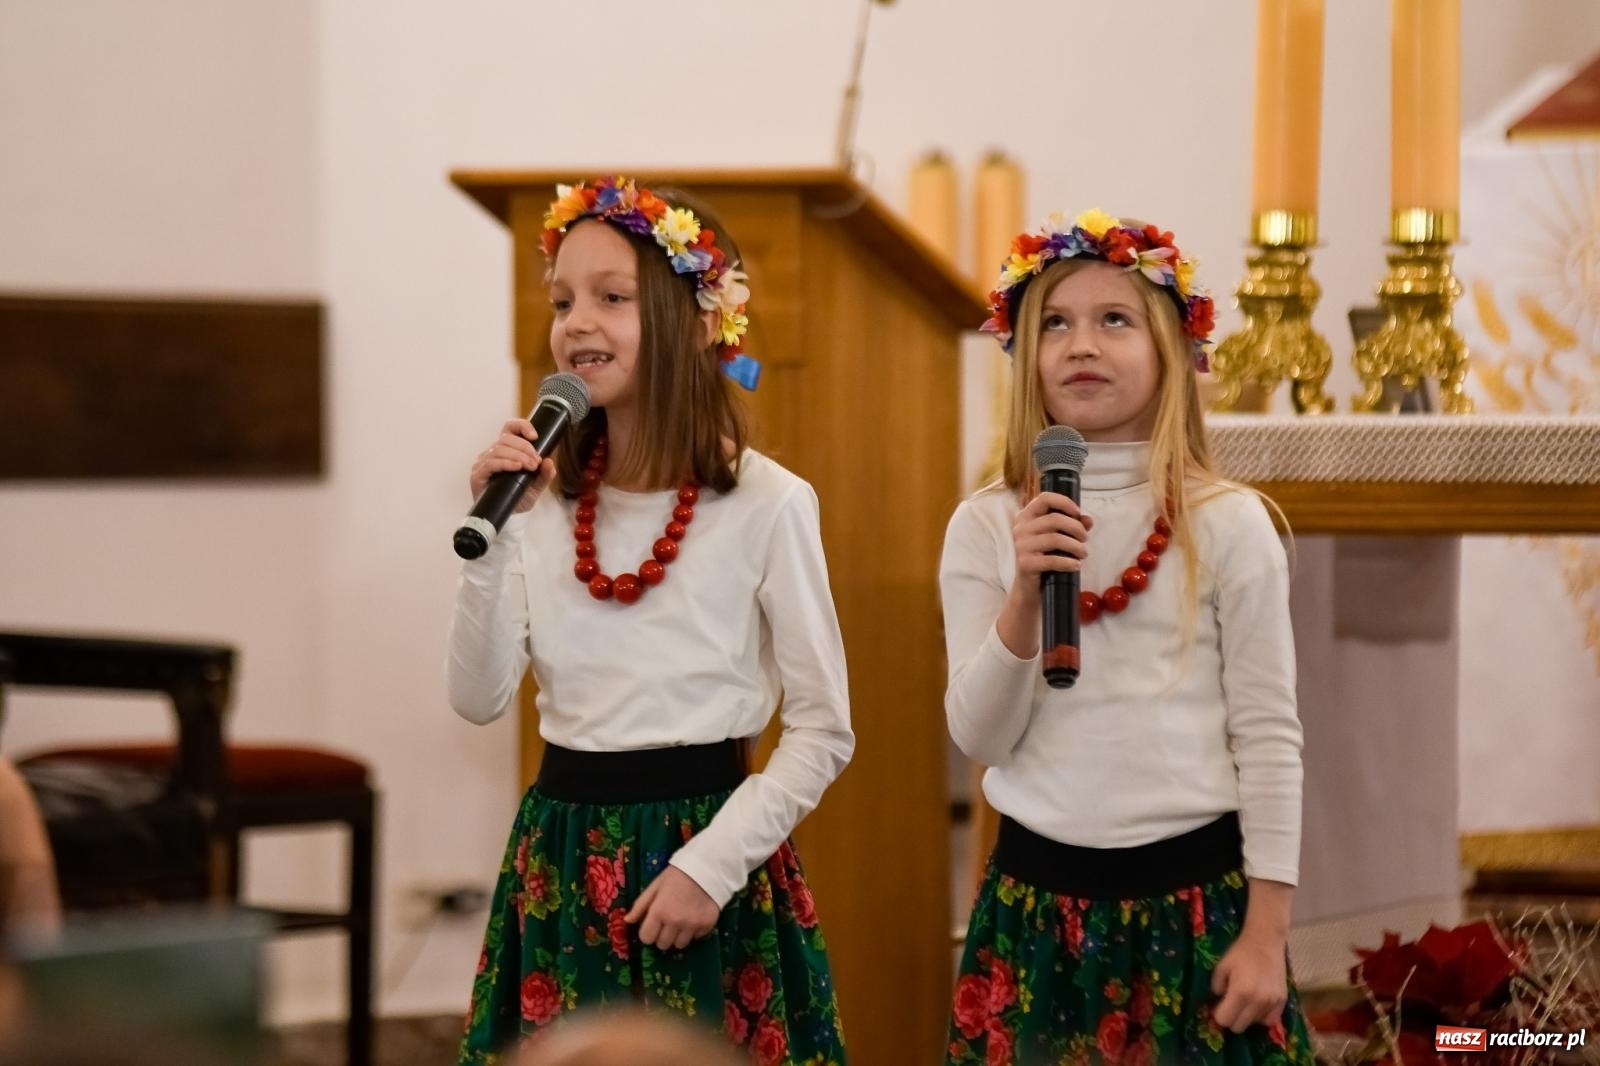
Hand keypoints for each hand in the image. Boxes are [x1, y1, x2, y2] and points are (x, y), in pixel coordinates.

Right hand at [469, 418, 554, 513]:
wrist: (507, 518)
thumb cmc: (519, 498)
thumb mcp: (536, 487)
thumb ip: (544, 475)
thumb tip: (549, 461)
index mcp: (506, 450)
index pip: (509, 428)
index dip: (521, 426)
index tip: (535, 436)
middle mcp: (492, 453)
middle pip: (506, 438)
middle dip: (525, 447)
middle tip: (536, 461)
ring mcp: (483, 463)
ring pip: (499, 449)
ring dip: (518, 455)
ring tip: (530, 466)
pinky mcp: (478, 475)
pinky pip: (490, 463)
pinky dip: (506, 463)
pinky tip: (517, 467)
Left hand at [624, 866, 719, 950]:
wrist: (707, 869)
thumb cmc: (677, 876)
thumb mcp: (655, 886)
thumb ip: (640, 905)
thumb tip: (627, 920)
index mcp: (659, 912)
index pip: (646, 938)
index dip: (648, 932)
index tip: (653, 924)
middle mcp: (675, 922)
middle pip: (662, 945)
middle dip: (662, 935)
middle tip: (668, 922)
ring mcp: (692, 926)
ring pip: (679, 945)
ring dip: (678, 936)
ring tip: (682, 921)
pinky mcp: (707, 926)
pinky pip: (696, 938)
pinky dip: (694, 931)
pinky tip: (694, 917)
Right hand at [993, 492, 1092, 658]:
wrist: (1029, 589)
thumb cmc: (1045, 559)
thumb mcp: (1059, 540)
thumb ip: (1073, 527)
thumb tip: (1088, 520)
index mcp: (1026, 517)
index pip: (1044, 498)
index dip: (1064, 502)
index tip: (1078, 512)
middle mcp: (1020, 529)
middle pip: (1054, 519)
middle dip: (1076, 528)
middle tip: (1085, 539)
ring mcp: (1021, 547)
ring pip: (1055, 539)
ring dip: (1075, 546)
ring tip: (1083, 553)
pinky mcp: (1025, 564)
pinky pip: (1052, 560)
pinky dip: (1068, 562)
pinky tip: (1076, 565)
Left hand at [1211, 929, 1288, 1032]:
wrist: (1266, 942)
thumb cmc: (1240, 953)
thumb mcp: (1221, 967)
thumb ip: (1216, 987)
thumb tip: (1218, 1001)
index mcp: (1240, 992)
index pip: (1225, 1020)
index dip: (1218, 1014)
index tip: (1218, 1006)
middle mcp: (1258, 1001)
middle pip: (1238, 1027)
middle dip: (1231, 1018)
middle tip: (1230, 1004)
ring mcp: (1272, 1003)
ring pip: (1254, 1024)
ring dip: (1246, 1016)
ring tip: (1245, 1000)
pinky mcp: (1283, 1001)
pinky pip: (1270, 1020)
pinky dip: (1261, 1016)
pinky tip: (1257, 1003)